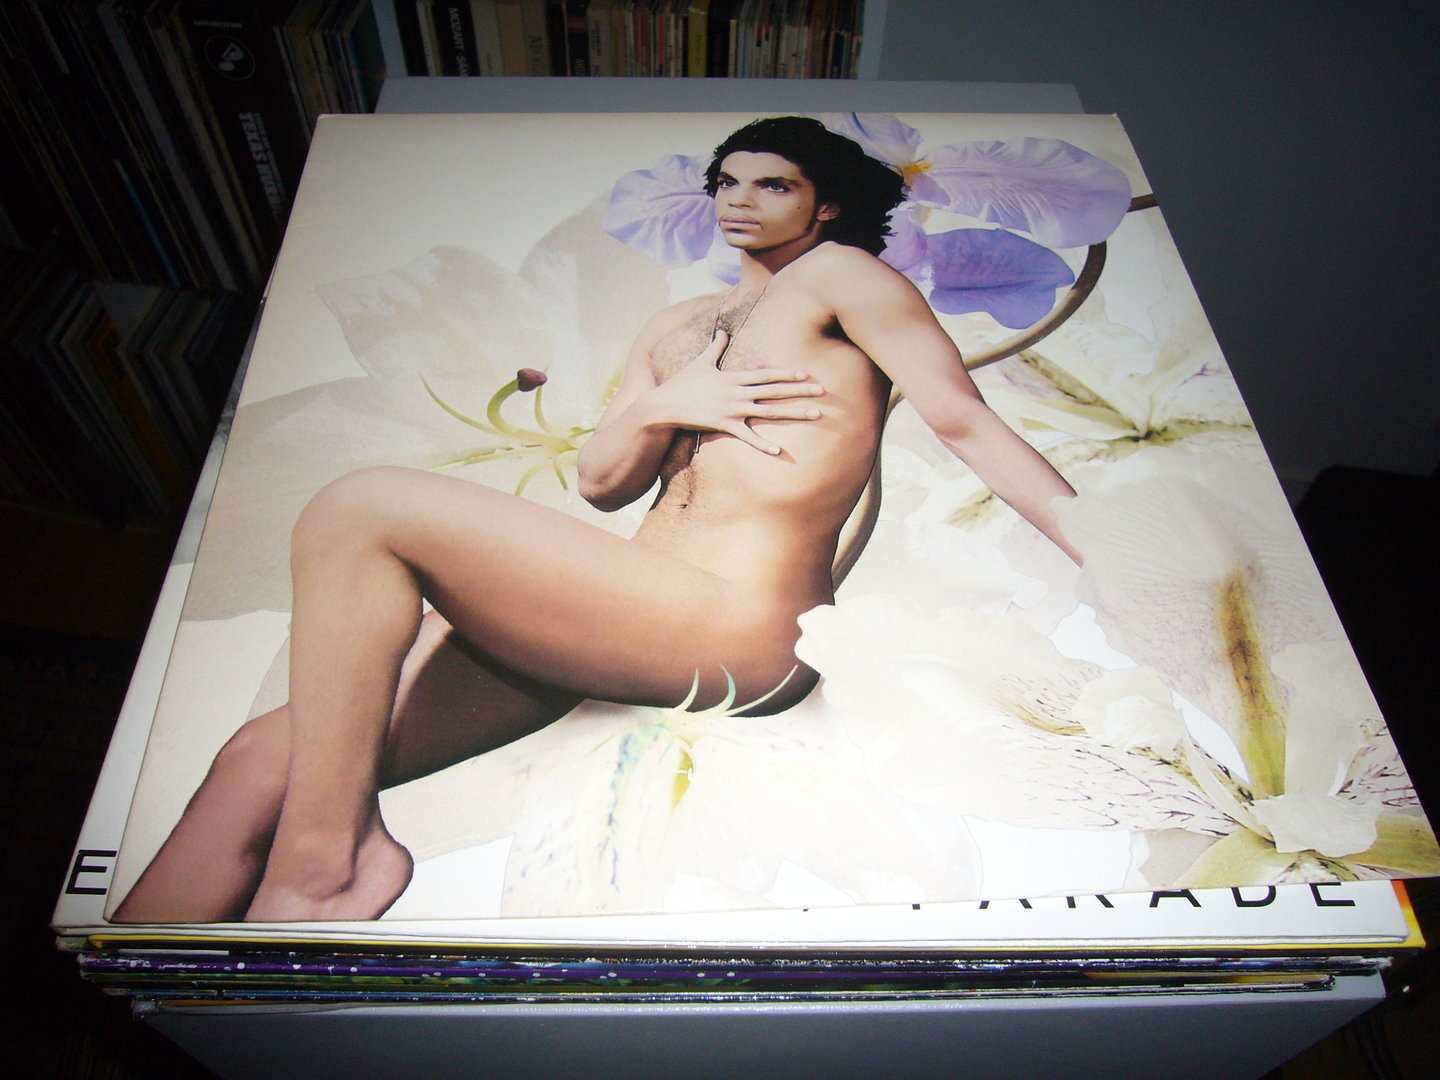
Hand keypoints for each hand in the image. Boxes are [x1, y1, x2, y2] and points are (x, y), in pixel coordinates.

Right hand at [649, 331, 823, 454]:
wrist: (663, 405)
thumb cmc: (682, 383)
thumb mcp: (700, 362)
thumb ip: (715, 347)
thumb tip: (721, 330)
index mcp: (733, 377)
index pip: (765, 374)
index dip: (786, 373)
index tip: (805, 374)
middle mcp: (737, 392)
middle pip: (774, 391)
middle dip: (800, 390)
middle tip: (822, 391)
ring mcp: (732, 409)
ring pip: (769, 411)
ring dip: (794, 413)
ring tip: (815, 414)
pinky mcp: (723, 425)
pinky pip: (747, 436)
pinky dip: (761, 444)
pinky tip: (777, 450)